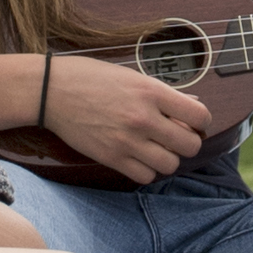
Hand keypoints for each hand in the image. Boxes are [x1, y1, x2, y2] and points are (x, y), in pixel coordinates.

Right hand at [40, 52, 215, 185]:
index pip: (199, 115)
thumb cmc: (90, 77)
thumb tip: (192, 105)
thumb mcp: (131, 75)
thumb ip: (162, 93)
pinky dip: (147, 169)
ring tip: (157, 146)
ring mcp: (127, 141)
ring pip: (170, 165)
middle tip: (177, 135)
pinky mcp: (112, 158)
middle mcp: (142, 118)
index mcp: (151, 91)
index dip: (201, 120)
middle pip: (190, 145)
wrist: (51, 90)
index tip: (194, 120)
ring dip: (168, 157)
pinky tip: (140, 156)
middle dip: (188, 141)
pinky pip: (145, 176)